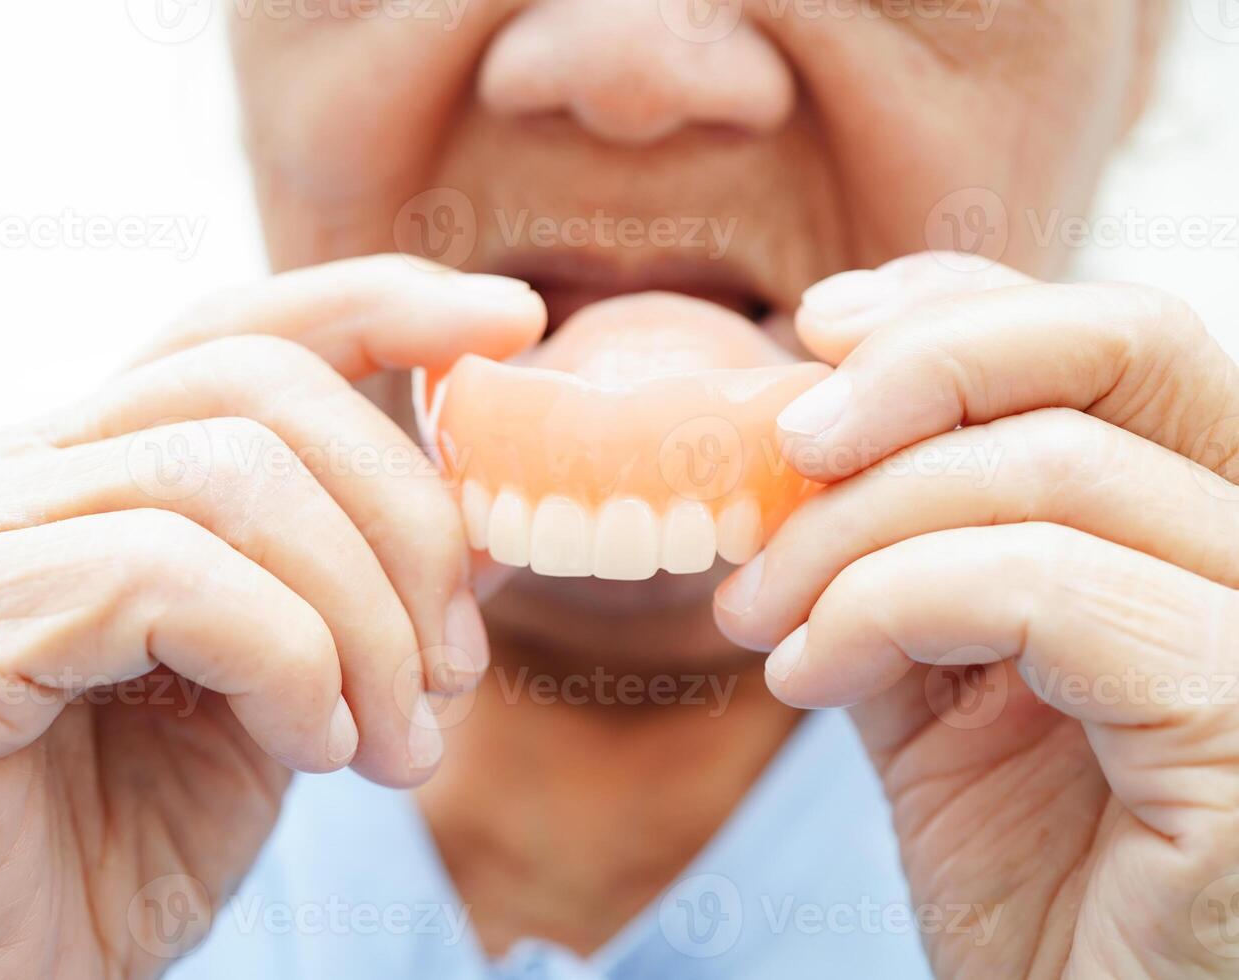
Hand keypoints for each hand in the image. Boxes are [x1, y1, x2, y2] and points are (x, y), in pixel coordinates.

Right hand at [0, 256, 544, 978]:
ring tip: (391, 740)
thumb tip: (491, 518)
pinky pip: (167, 578)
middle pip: (255, 387)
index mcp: (66, 473)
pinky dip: (287, 660)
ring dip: (360, 616)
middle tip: (454, 667)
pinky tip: (312, 750)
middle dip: (404, 517)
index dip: (379, 307)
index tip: (511, 323)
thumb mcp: (281, 700)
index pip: (232, 333)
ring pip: (225, 476)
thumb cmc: (118, 856)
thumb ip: (354, 594)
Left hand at [715, 253, 1238, 977]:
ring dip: (855, 527)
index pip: (1117, 344)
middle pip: (1124, 348)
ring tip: (761, 616)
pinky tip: (810, 676)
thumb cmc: (1032, 889)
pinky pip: (1044, 586)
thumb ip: (903, 556)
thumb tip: (803, 429)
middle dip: (918, 368)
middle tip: (780, 442)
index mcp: (1206, 536)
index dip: (965, 305)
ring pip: (1055, 470)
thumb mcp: (943, 688)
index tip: (823, 331)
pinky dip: (888, 602)